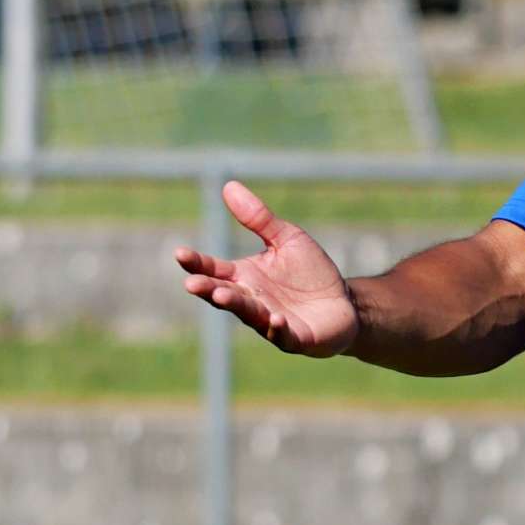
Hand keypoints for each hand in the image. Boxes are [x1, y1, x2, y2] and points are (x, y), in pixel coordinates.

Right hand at [173, 181, 358, 357]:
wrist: (345, 303)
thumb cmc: (311, 272)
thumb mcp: (286, 239)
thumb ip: (258, 218)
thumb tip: (228, 186)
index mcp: (243, 277)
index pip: (213, 269)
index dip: (196, 263)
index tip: (180, 253)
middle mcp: (252, 301)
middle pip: (224, 294)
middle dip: (208, 289)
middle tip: (192, 283)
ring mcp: (270, 321)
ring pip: (248, 315)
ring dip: (235, 306)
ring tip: (221, 295)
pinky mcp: (295, 338)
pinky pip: (282, 336)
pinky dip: (277, 329)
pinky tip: (275, 318)